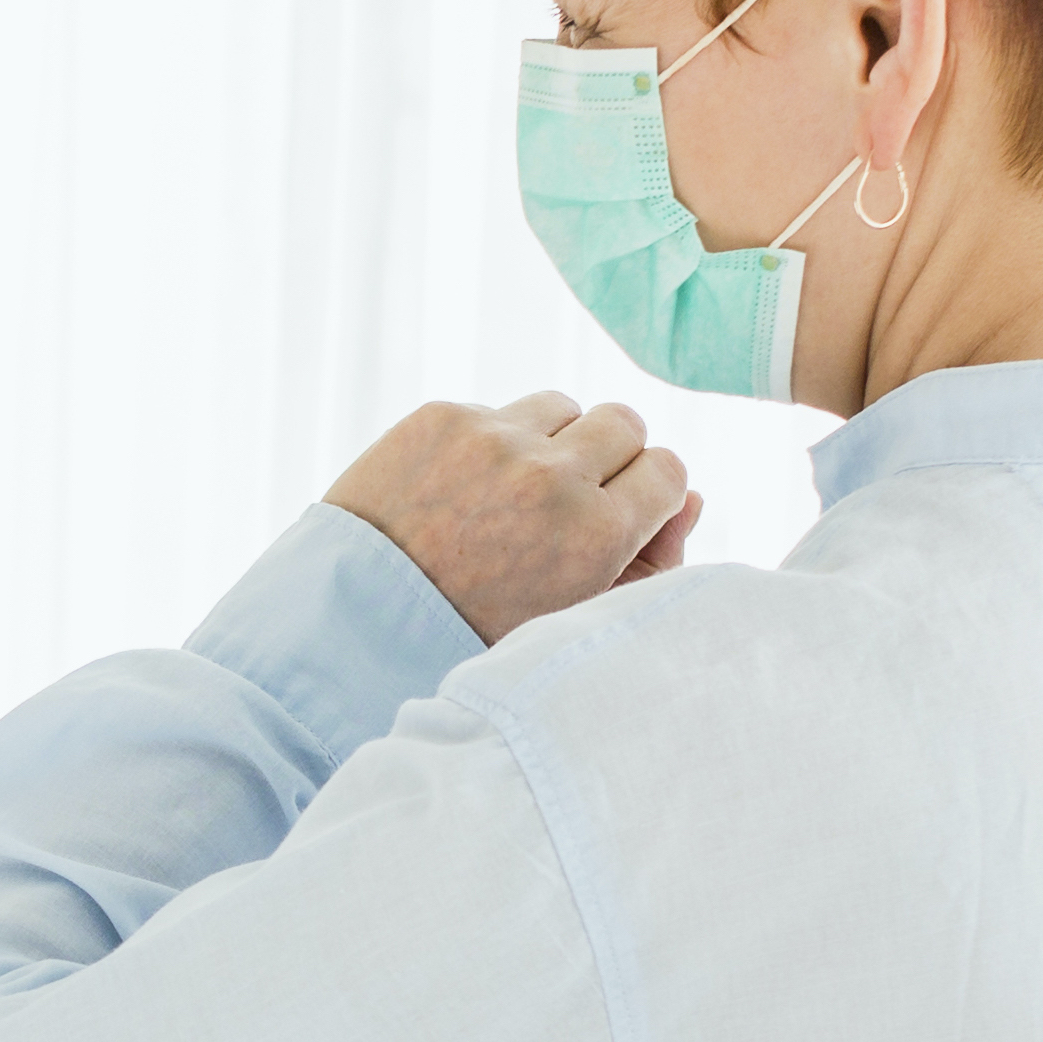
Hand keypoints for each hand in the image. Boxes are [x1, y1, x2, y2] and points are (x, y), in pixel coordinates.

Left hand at [324, 394, 700, 642]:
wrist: (353, 625)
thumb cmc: (473, 635)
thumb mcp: (573, 619)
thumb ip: (645, 564)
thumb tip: (689, 499)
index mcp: (596, 535)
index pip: (669, 470)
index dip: (649, 492)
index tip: (622, 512)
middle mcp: (552, 476)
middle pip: (624, 422)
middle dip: (609, 457)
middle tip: (572, 496)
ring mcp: (493, 438)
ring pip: (562, 406)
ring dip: (553, 440)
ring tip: (513, 492)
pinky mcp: (441, 417)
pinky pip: (497, 411)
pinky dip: (492, 442)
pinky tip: (462, 489)